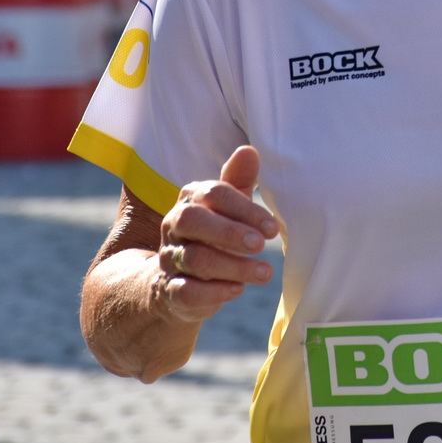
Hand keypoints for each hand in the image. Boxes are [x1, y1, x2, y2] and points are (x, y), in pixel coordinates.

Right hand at [155, 146, 277, 323]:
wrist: (177, 280)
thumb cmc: (212, 235)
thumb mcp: (226, 208)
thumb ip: (237, 181)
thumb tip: (249, 150)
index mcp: (190, 200)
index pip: (214, 195)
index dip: (245, 210)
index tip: (272, 228)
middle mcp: (173, 226)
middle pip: (193, 221)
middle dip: (229, 232)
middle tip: (261, 244)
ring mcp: (169, 258)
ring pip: (195, 259)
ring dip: (233, 266)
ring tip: (265, 273)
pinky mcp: (170, 291)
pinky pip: (186, 291)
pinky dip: (214, 292)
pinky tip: (238, 289)